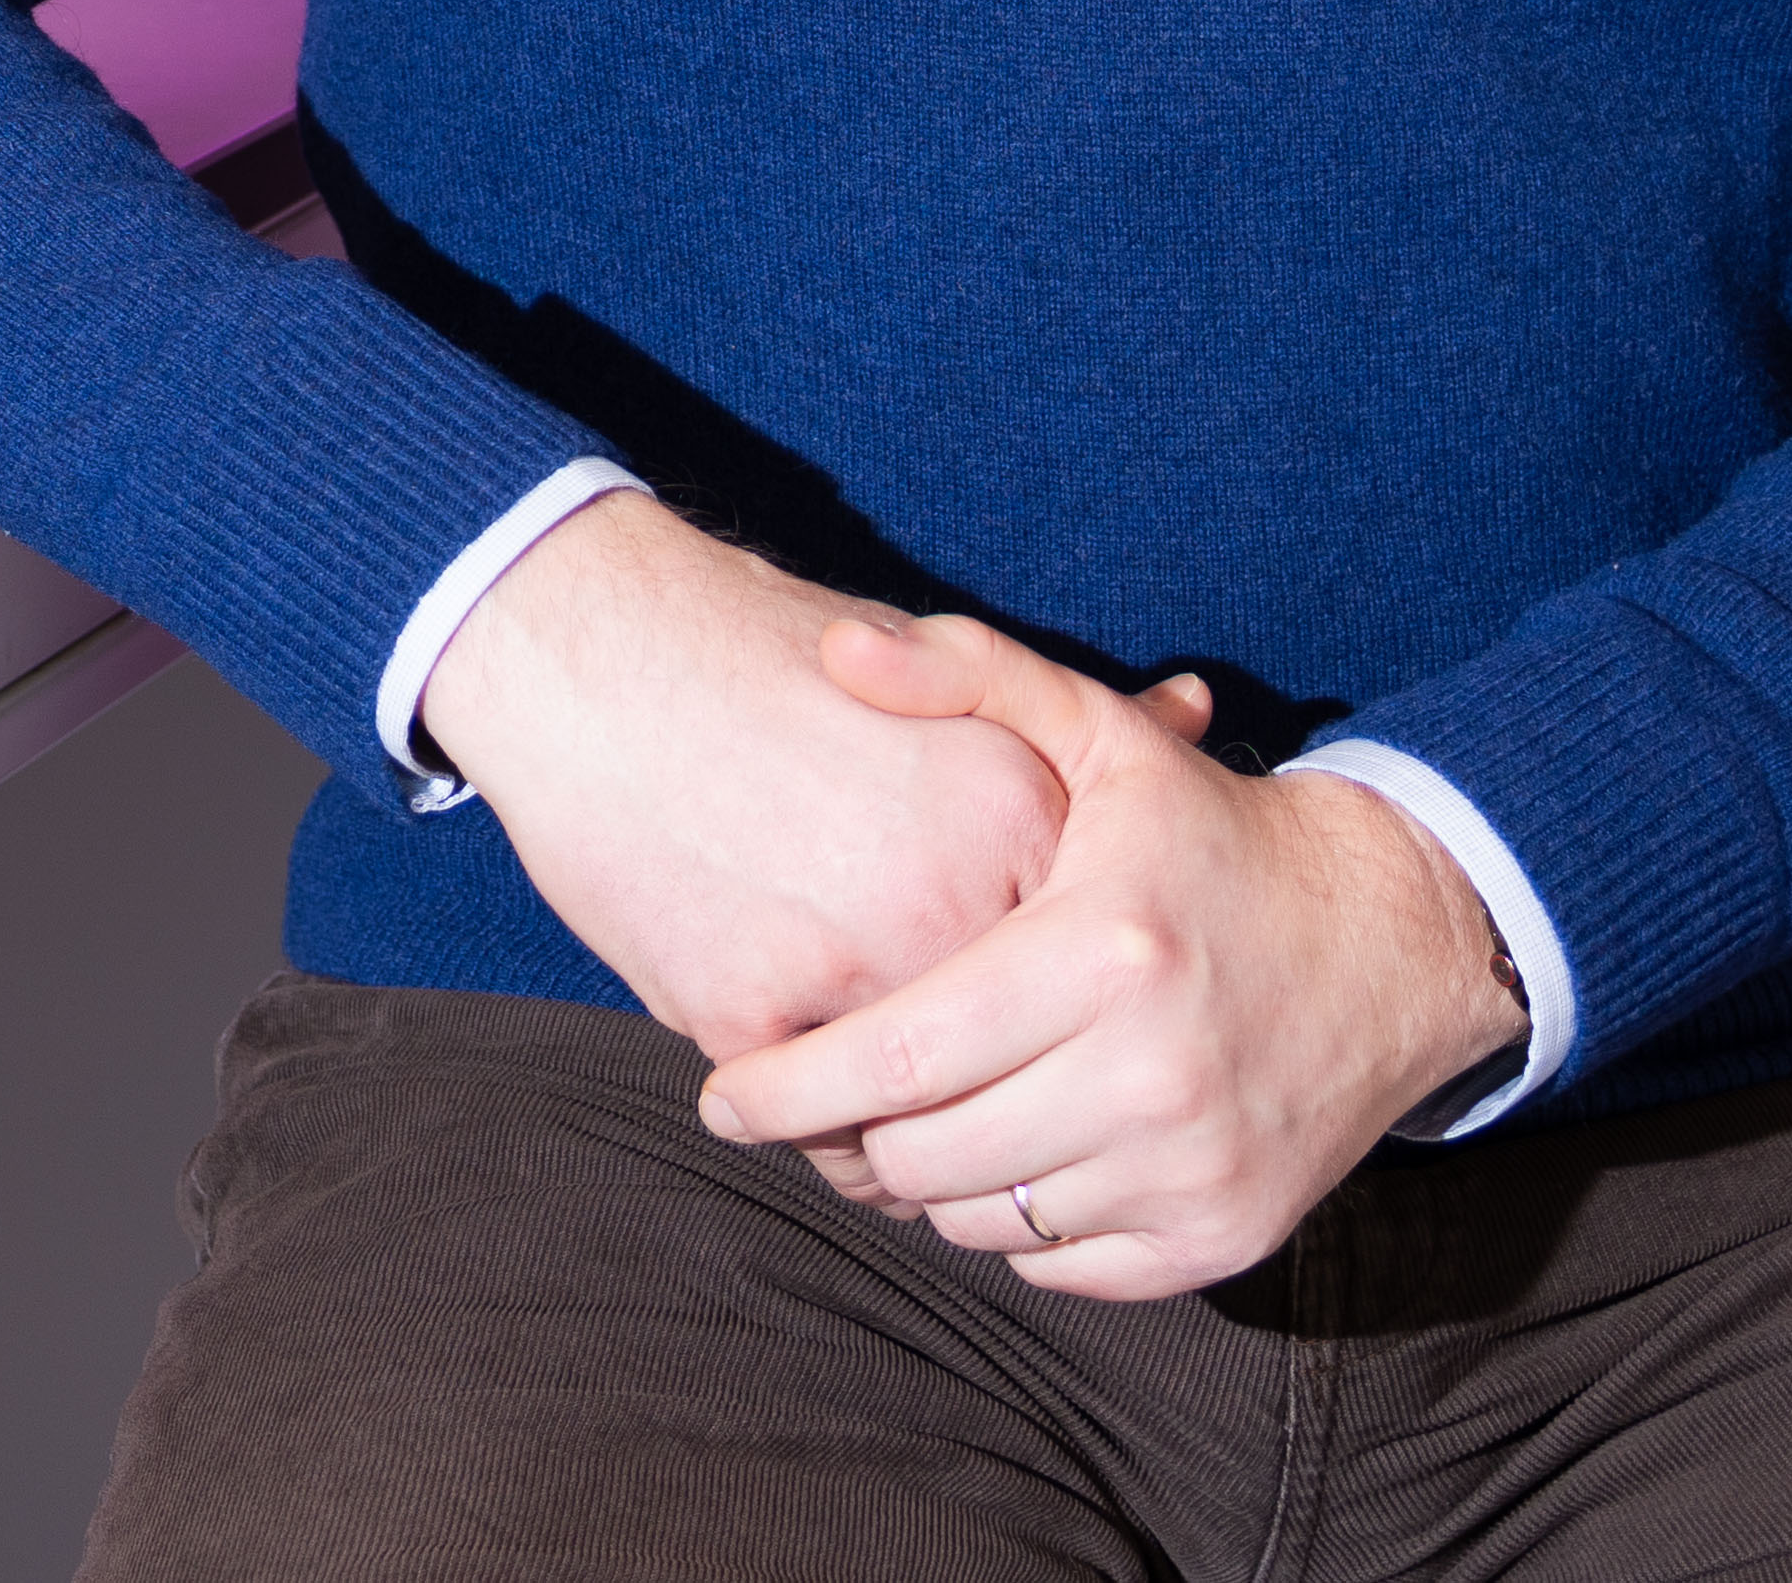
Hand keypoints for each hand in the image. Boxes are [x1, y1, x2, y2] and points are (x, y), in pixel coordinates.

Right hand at [420, 501, 1103, 1071]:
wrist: (593, 650)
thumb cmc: (767, 653)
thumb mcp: (933, 667)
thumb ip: (1068, 721)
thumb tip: (1198, 710)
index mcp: (1022, 826)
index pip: (1092, 989)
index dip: (1070, 1021)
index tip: (1052, 1032)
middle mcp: (957, 909)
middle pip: (1020, 1071)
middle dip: (1003, 1102)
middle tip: (976, 1102)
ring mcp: (851, 970)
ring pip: (918, 1124)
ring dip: (908, 1139)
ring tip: (888, 1115)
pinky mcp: (744, 1017)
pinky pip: (809, 1126)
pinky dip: (805, 1122)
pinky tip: (789, 1090)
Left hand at [691, 610, 1527, 1299]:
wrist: (1392, 942)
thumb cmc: (1207, 835)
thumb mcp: (1095, 732)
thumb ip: (962, 673)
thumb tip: (835, 646)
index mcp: (1100, 952)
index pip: (896, 1056)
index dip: (785, 1090)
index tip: (718, 1097)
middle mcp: (1152, 1074)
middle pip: (926, 1155)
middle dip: (846, 1139)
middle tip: (815, 1105)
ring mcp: (1195, 1167)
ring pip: (986, 1221)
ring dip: (929, 1179)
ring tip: (911, 1117)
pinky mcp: (1226, 1235)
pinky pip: (1064, 1269)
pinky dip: (1016, 1226)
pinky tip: (1008, 1152)